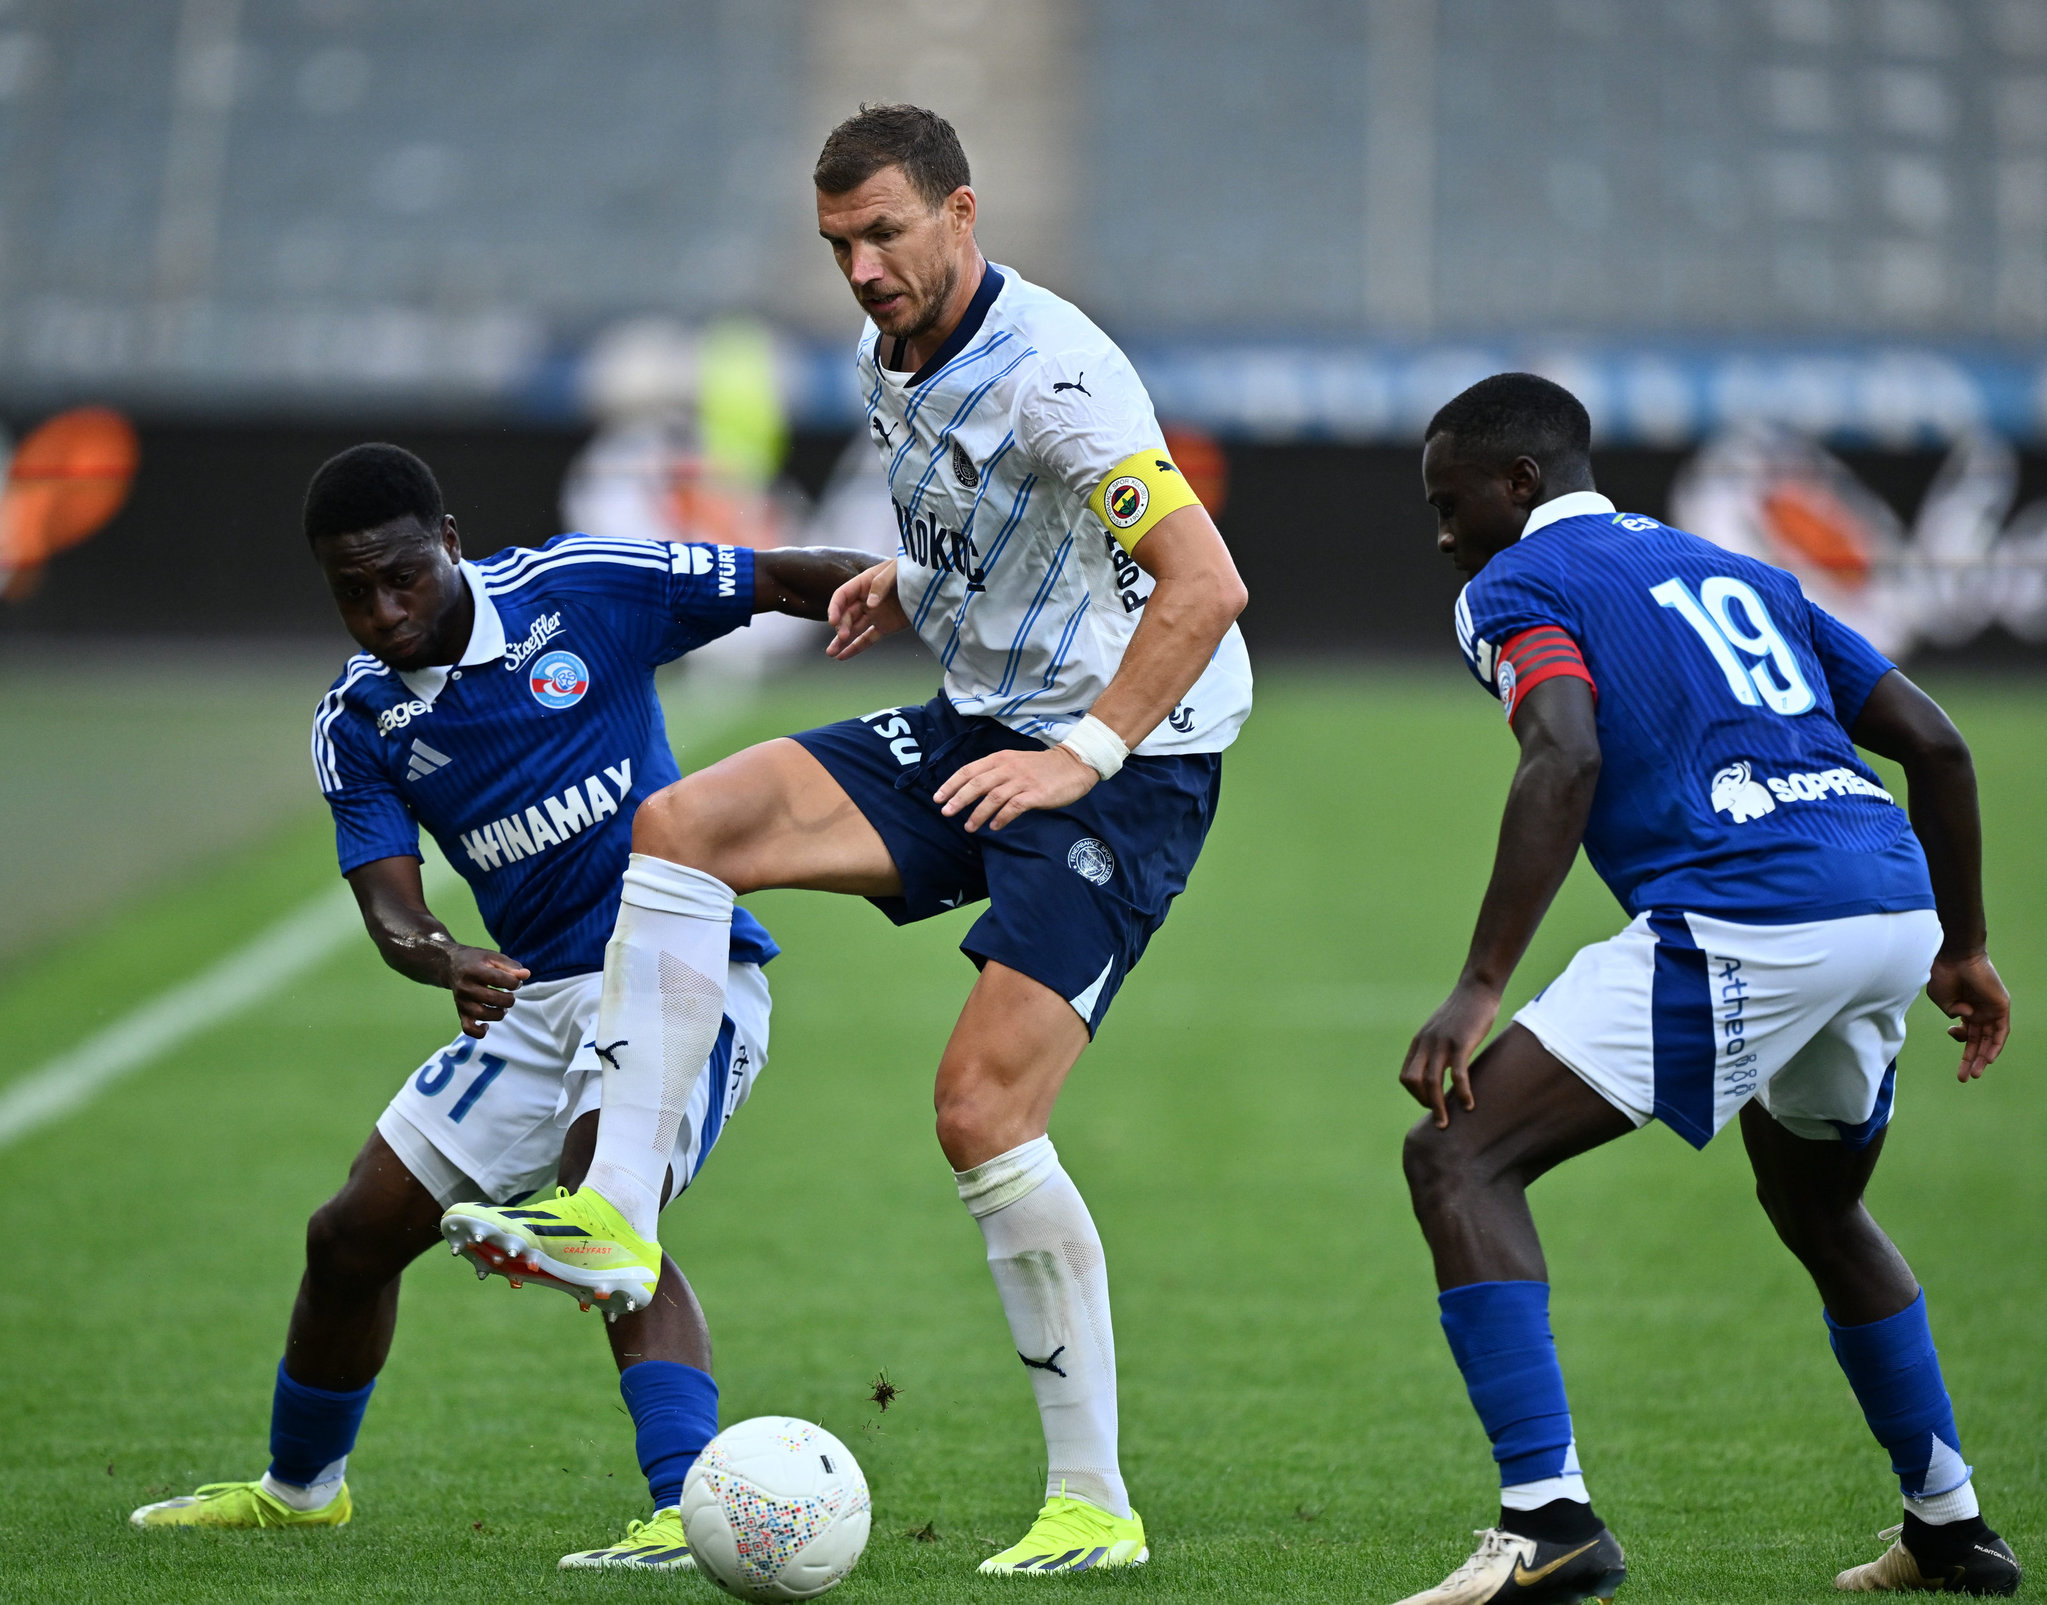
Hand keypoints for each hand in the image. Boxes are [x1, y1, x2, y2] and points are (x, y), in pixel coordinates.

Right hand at [444, 945, 528, 1038]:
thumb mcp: (493, 957)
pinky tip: (487, 1025)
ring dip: (499, 1013)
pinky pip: (468, 1028)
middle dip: (509, 999)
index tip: (516, 982)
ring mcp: (461, 1001)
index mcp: (473, 970)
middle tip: (510, 995)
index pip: (498, 979)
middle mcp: (465, 987)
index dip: (514, 982)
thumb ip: (511, 966)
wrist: (452, 966)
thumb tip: (526, 975)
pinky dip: (480, 1031)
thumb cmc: (477, 961)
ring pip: (482, 1015)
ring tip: (503, 1007)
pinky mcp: (460, 1012)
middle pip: (491, 999)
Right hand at [825, 559, 906, 658]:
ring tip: (830, 653)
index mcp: (864, 584)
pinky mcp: (885, 627)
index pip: (842, 596)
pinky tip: (843, 656)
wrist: (930, 583)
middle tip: (843, 636)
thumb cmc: (911, 571)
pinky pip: (868, 639)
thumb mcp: (895, 570)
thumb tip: (870, 604)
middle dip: (842, 626)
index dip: (835, 608)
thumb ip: (881, 584)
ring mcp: (875, 614)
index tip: (833, 621)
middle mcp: (865, 600)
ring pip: (853, 630)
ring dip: (841, 641)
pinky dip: (856, 648)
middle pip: (847, 615)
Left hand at [934, 744, 1097, 832]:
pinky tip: (994, 827)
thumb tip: (975, 793)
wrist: (1074, 764)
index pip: (969, 770)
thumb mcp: (1015, 762)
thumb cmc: (1042, 767)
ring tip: (969, 826)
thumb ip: (996, 774)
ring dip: (978, 813)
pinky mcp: (1035, 794)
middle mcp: (1008, 768)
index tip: (938, 797)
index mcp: (1000, 758)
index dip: (952, 784)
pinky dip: (1001, 818)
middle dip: (958, 799)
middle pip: (976, 783)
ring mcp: (1022, 781)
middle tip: (946, 812)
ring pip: (992, 797)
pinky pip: (1013, 807)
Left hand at [1400, 979, 1501, 1127]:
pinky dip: (1461, 1092)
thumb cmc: (1463, 1012)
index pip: (1406, 1076)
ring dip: (1437, 1106)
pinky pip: (1457, 1074)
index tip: (1431, 1104)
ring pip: (1432, 1082)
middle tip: (1439, 1117)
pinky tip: (1468, 1105)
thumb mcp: (1442, 1030)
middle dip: (1423, 1103)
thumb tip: (1441, 1068)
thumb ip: (1437, 1047)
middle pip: (1413, 1081)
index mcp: (1420, 1042)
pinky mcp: (1461, 1042)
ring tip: (1446, 1123)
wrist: (1477, 988)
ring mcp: (1442, 1043)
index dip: (1415, 1094)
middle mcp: (1426, 1044)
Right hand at [1926, 950, 2009, 1080]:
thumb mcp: (1941, 999)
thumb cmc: (1943, 973)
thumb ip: (1950, 1012)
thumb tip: (1962, 1019)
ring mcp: (1991, 1009)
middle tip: (1964, 1077)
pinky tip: (1988, 1058)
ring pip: (1990, 1039)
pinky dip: (1996, 1045)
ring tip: (1974, 1073)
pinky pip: (2001, 1031)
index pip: (1967, 1033)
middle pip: (1978, 1041)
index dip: (1960, 1041)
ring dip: (1982, 1058)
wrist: (1954, 955)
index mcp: (1965, 1009)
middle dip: (1970, 1059)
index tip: (1949, 1034)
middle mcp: (1980, 1011)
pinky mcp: (2001, 1006)